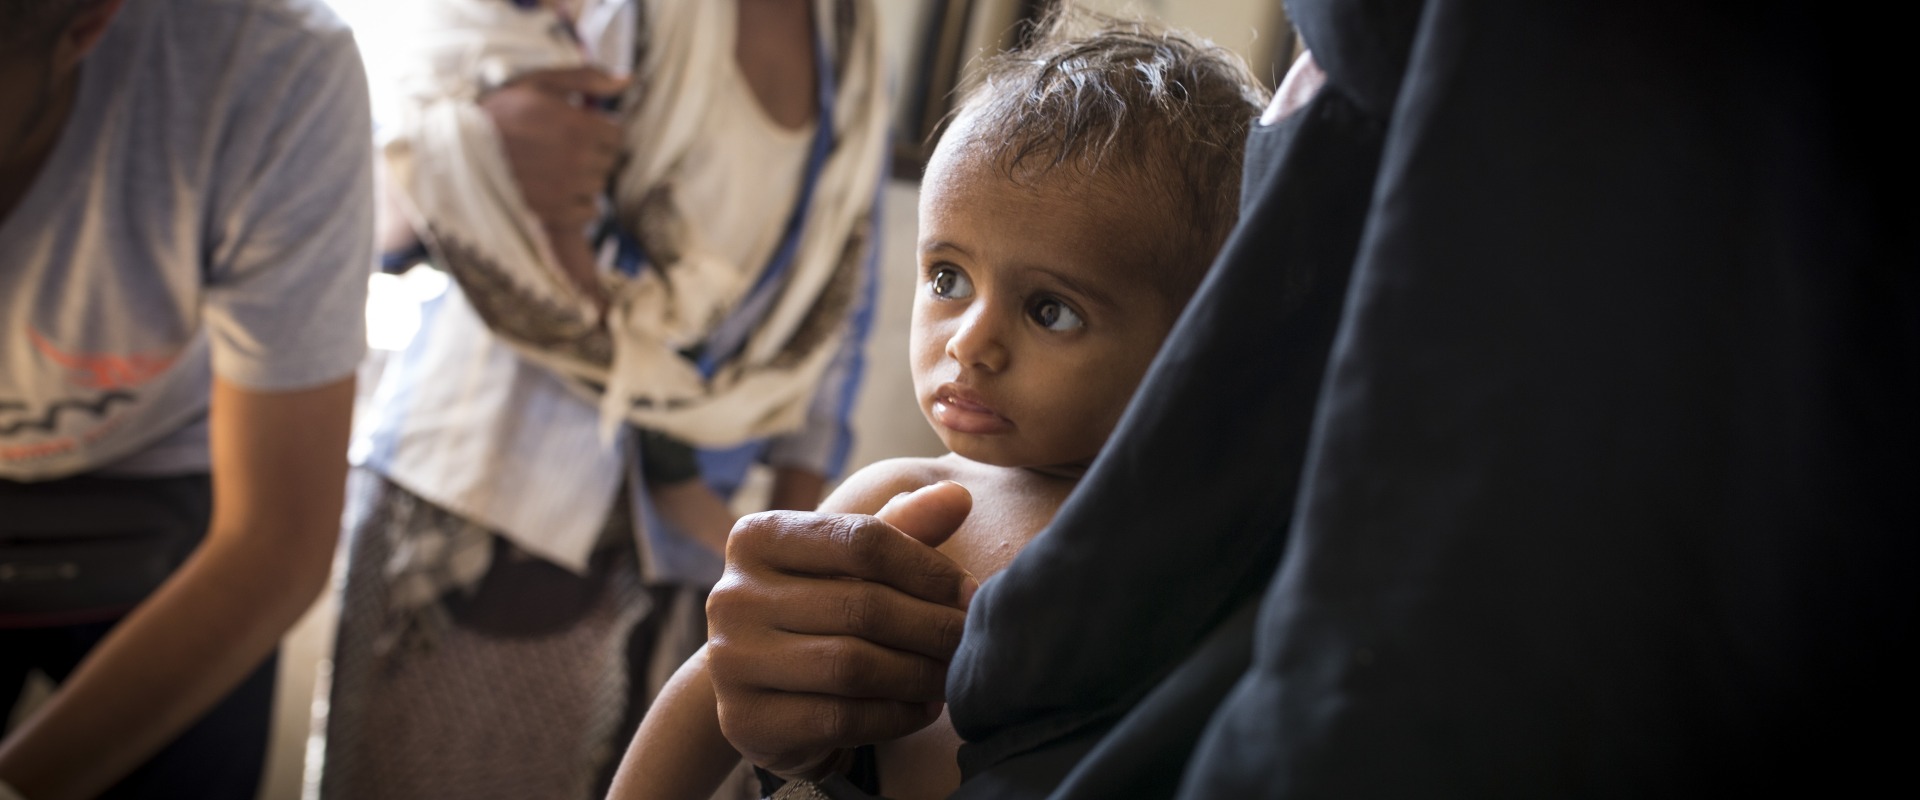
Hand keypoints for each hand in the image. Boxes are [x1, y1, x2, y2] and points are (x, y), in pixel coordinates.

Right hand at [479, 67, 625, 296]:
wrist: (460, 149)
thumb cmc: (501, 111)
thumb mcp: (540, 83)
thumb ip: (587, 79)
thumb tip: (628, 80)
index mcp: (578, 126)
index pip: (616, 134)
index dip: (599, 129)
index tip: (578, 127)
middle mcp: (577, 159)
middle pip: (608, 160)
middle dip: (592, 152)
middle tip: (561, 146)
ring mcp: (566, 189)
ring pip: (598, 186)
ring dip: (584, 177)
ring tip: (553, 166)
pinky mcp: (555, 212)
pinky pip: (589, 212)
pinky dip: (577, 203)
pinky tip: (554, 188)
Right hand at [707, 482, 977, 779]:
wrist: (759, 689)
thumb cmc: (818, 607)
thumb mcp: (851, 561)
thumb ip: (904, 526)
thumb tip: (959, 495)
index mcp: (756, 537)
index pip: (862, 541)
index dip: (928, 568)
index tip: (970, 593)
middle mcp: (731, 595)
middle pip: (862, 606)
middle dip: (932, 626)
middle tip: (970, 641)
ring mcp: (730, 661)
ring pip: (853, 667)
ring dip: (919, 674)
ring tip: (952, 674)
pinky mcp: (745, 721)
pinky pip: (840, 718)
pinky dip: (895, 715)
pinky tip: (924, 707)